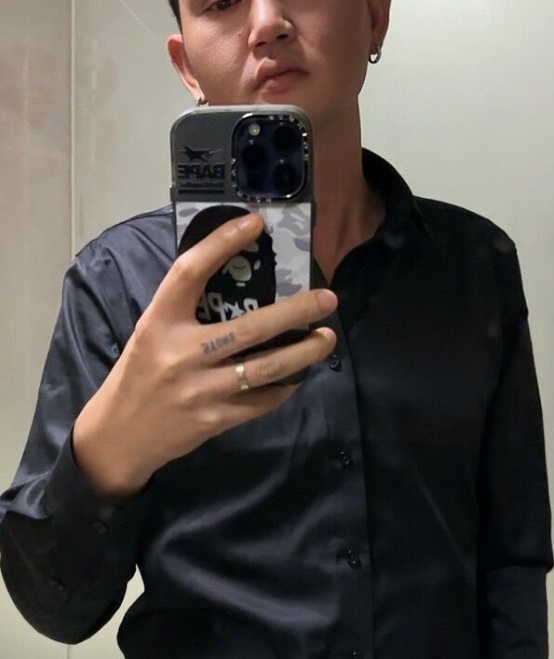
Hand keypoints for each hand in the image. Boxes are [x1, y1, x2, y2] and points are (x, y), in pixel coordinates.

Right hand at [72, 212, 337, 499]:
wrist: (119, 435)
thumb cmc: (139, 374)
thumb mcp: (152, 333)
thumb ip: (186, 310)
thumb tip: (238, 277)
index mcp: (160, 322)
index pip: (190, 272)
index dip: (222, 243)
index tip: (255, 223)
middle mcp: (181, 353)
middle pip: (249, 328)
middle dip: (296, 312)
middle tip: (328, 298)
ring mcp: (200, 389)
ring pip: (265, 368)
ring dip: (303, 352)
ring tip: (327, 337)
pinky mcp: (214, 419)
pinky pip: (260, 401)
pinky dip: (284, 387)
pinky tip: (298, 375)